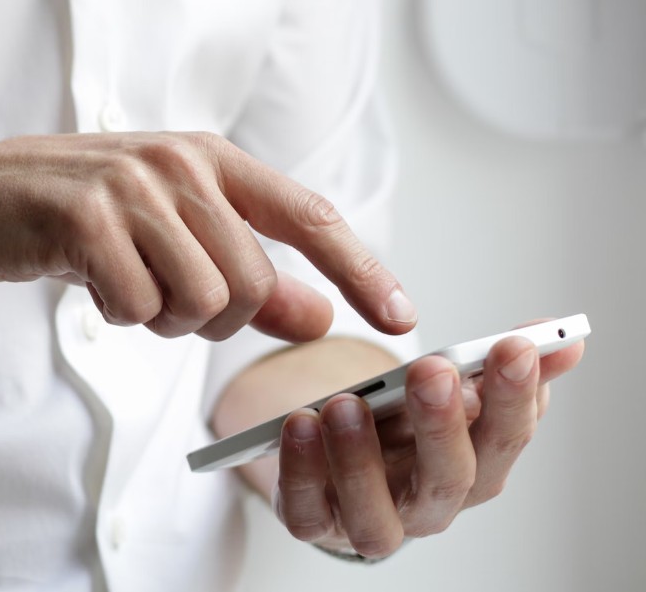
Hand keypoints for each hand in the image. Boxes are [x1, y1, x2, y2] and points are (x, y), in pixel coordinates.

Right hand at [0, 132, 415, 340]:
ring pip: (201, 301)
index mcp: (209, 158)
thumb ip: (247, 275)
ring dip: (161, 318)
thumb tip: (318, 316)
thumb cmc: (71, 219)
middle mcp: (179, 163)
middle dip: (212, 318)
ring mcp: (132, 187)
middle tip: (159, 298)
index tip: (400, 317)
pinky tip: (88, 282)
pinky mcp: (86, 218)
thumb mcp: (167, 238)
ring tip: (121, 284)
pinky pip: (138, 307)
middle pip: (251, 283)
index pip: (309, 217)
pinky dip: (117, 315)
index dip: (361, 270)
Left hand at [271, 322, 584, 556]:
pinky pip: (306, 512)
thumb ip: (496, 364)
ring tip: (346, 404)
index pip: (506, 438)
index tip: (513, 346)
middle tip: (432, 371)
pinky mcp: (315, 523)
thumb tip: (562, 337)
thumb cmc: (401, 426)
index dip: (514, 396)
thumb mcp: (448, 388)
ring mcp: (371, 520)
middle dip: (443, 424)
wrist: (339, 458)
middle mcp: (429, 505)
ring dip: (360, 459)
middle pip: (448, 480)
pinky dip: (301, 472)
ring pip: (375, 514)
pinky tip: (298, 424)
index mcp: (474, 468)